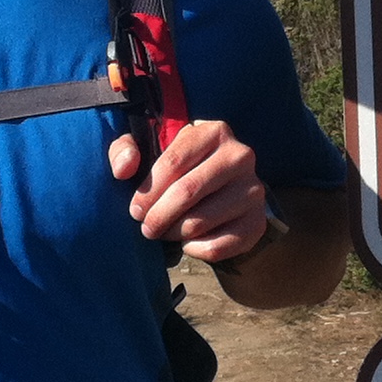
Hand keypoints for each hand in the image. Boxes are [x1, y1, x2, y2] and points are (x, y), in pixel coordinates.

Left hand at [108, 120, 266, 262]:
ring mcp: (253, 189)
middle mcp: (240, 156)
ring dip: (173, 233)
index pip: (173, 162)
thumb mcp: (149, 149)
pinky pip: (219, 246)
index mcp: (214, 132)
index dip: (148, 191)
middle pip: (187, 192)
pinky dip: (195, 249)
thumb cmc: (178, 168)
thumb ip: (124, 149)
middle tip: (146, 228)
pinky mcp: (257, 221)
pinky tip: (188, 242)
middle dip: (158, 215)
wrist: (223, 191)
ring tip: (165, 232)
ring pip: (200, 221)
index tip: (135, 209)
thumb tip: (124, 168)